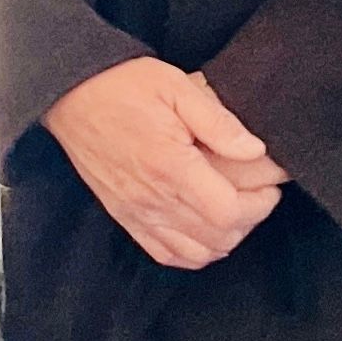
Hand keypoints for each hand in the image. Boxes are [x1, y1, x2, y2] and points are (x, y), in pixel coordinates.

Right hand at [43, 58, 287, 269]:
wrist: (71, 95)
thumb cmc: (122, 86)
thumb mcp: (176, 87)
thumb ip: (219, 122)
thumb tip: (254, 150)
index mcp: (170, 167)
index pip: (229, 212)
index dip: (260, 206)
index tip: (271, 187)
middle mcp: (153, 199)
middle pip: (218, 238)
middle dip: (249, 220)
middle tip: (259, 195)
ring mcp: (136, 212)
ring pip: (196, 253)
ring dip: (224, 238)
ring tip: (233, 210)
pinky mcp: (124, 216)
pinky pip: (165, 254)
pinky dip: (193, 252)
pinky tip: (202, 230)